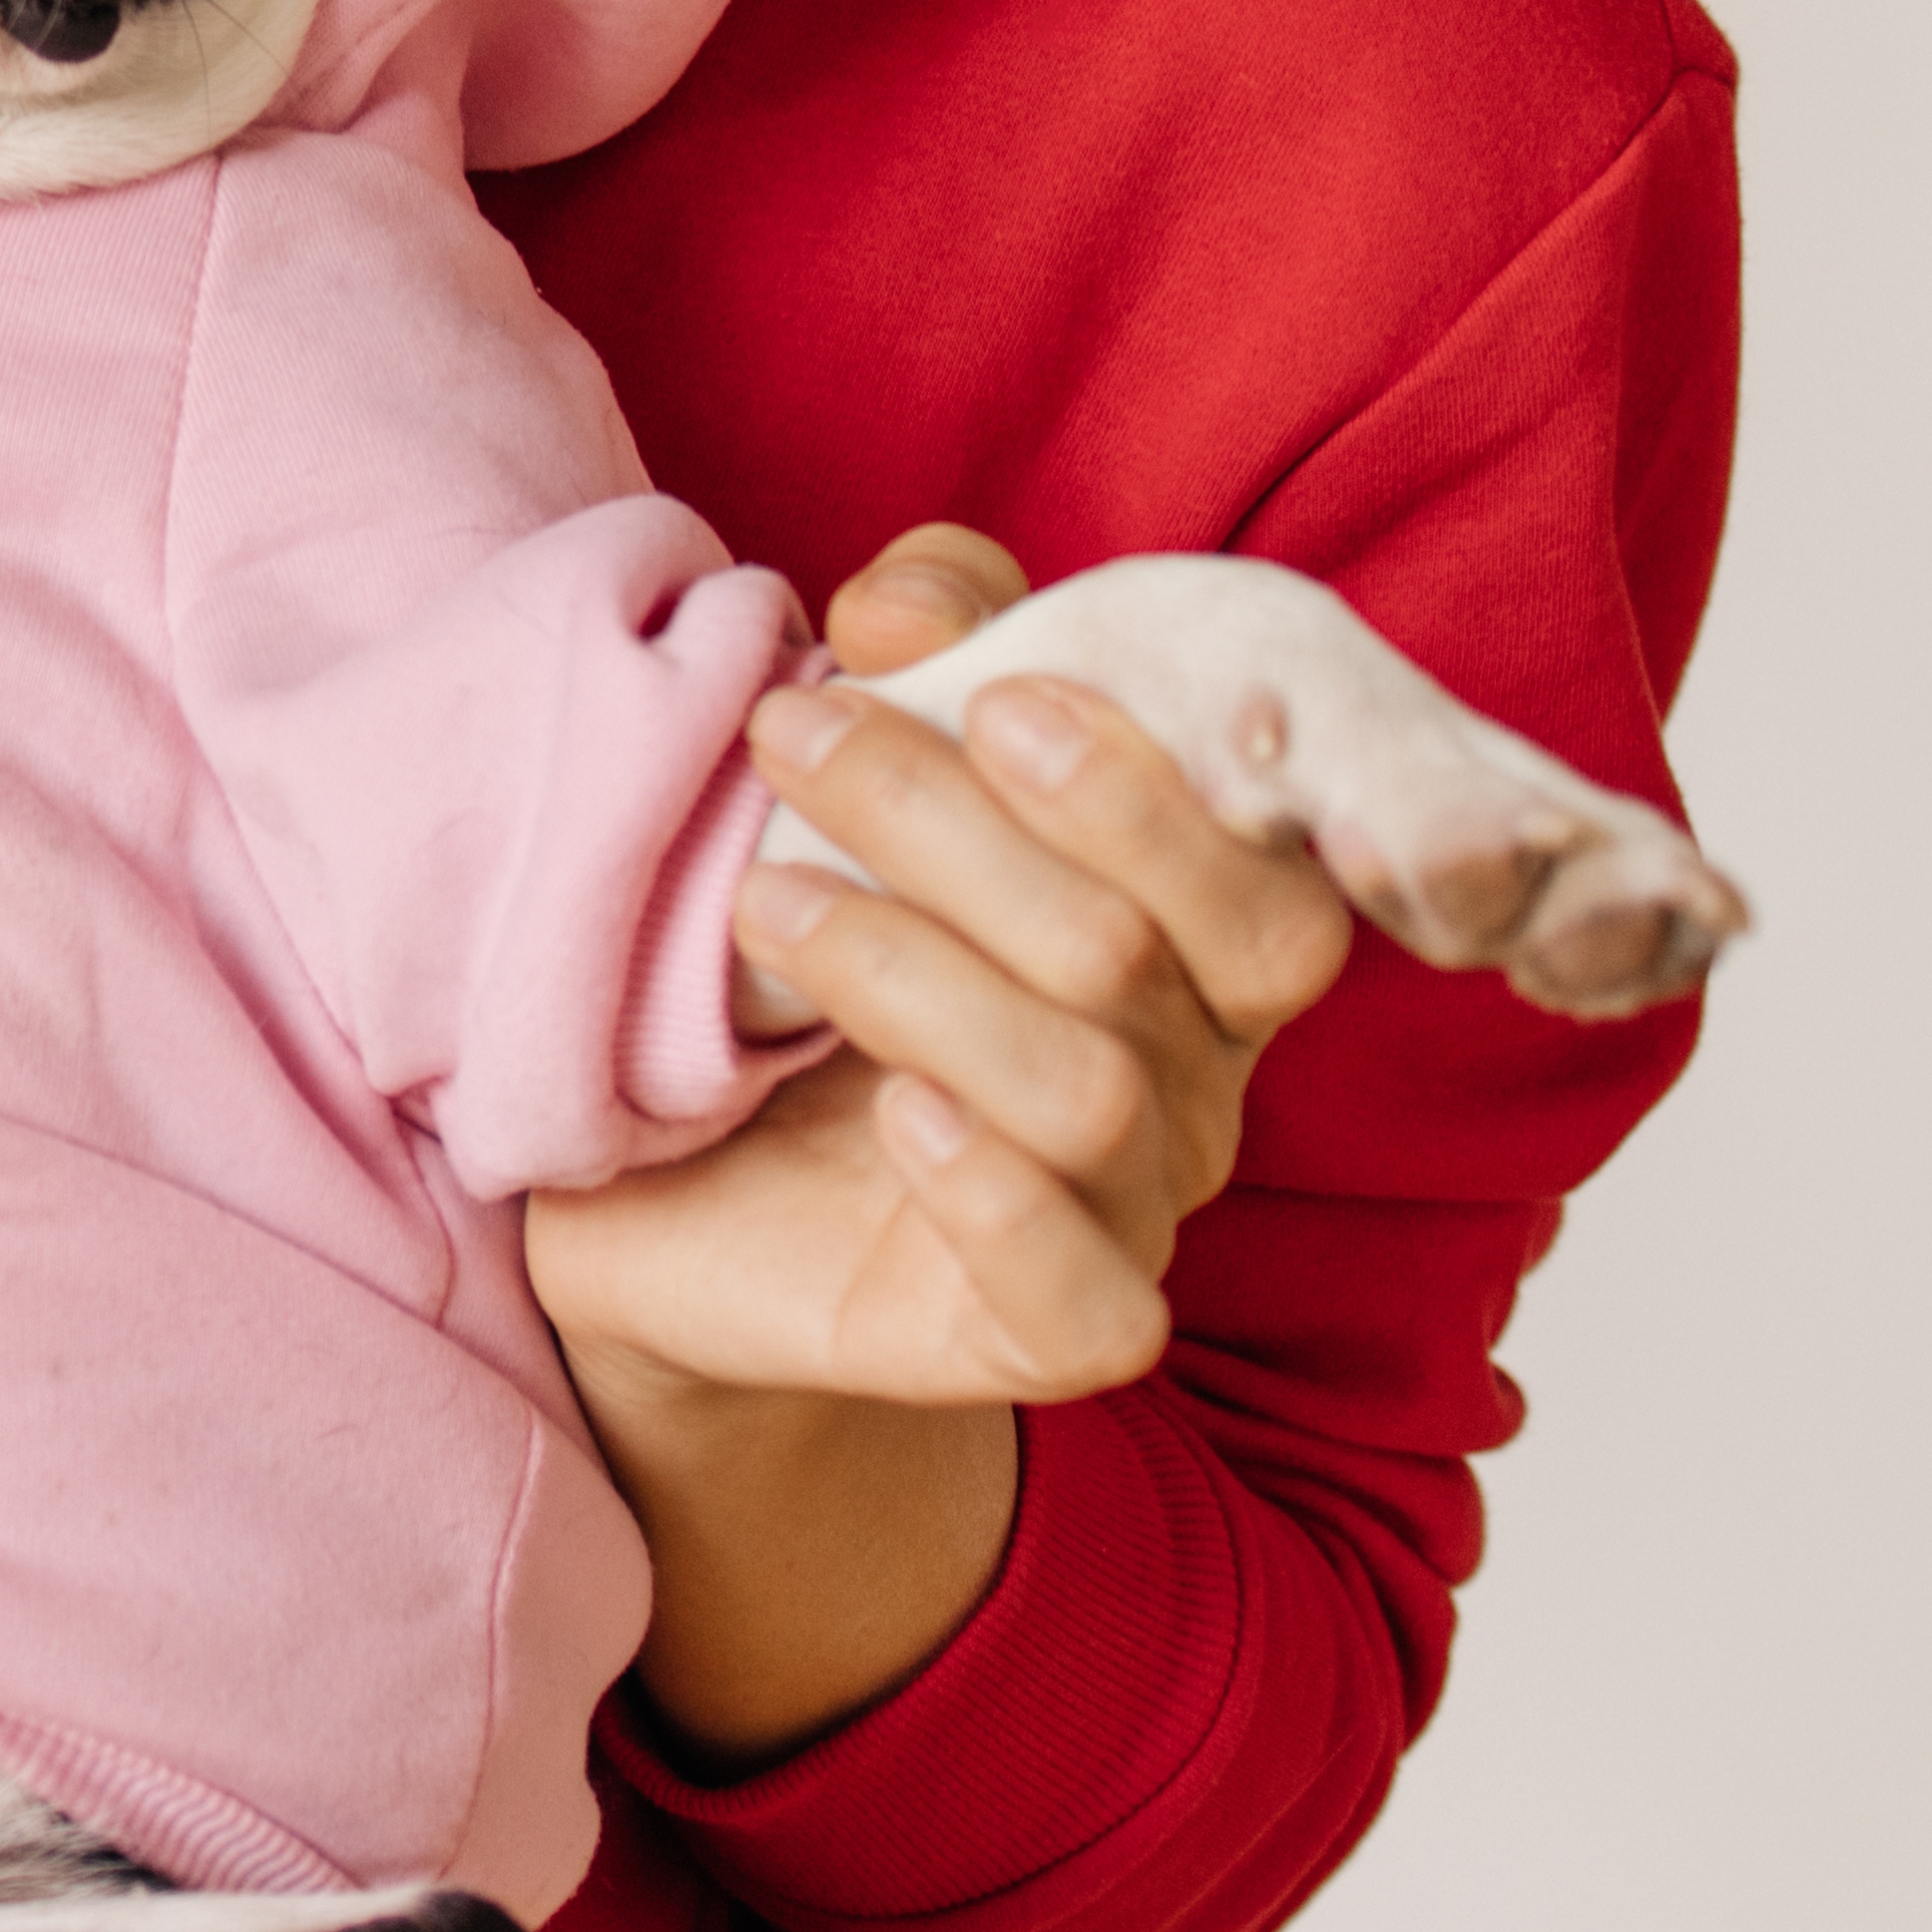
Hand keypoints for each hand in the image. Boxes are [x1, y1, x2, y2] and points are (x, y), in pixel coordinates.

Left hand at [520, 523, 1363, 1755]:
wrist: (673, 1191)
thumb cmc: (804, 949)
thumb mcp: (850, 770)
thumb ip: (920, 644)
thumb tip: (912, 602)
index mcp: (1184, 922)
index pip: (1258, 852)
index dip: (1155, 775)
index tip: (997, 688)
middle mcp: (1190, 1065)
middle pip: (1149, 945)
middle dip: (970, 829)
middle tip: (800, 737)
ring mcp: (1130, 1207)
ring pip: (1090, 1088)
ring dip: (918, 974)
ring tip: (763, 904)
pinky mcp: (1047, 1330)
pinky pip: (1090, 1298)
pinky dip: (1001, 1199)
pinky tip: (902, 1113)